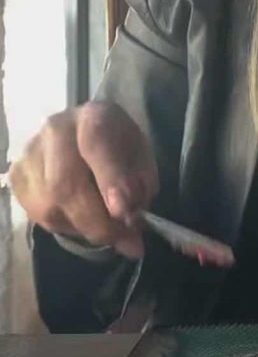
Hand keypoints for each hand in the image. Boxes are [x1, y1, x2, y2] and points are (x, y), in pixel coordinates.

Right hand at [9, 101, 158, 258]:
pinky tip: (81, 217)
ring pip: (50, 207)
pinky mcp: (17, 177)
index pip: (96, 144)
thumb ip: (139, 185)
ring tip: (106, 228)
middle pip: (66, 185)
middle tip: (124, 239)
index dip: (109, 179)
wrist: (83, 134)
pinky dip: (66, 226)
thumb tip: (127, 219)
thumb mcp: (141, 159)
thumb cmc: (117, 147)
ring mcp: (30, 154)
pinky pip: (39, 216)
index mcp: (94, 116)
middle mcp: (56, 130)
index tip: (122, 211)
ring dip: (83, 227)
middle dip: (98, 221)